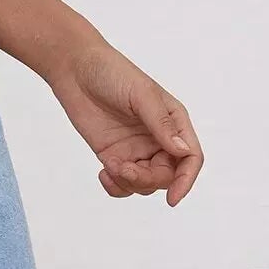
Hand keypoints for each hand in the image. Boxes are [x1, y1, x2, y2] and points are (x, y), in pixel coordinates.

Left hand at [49, 36, 202, 205]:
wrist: (77, 70)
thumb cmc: (112, 73)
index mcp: (174, 121)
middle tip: (125, 169)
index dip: (186, 180)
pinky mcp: (115, 156)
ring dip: (129, 183)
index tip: (172, 198)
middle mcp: (158, 138)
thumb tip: (182, 151)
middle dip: (147, 180)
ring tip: (110, 166)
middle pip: (166, 176)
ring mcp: (136, 149)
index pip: (190, 157)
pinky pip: (123, 183)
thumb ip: (161, 123)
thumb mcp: (141, 95)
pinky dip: (115, 186)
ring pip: (144, 184)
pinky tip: (103, 173)